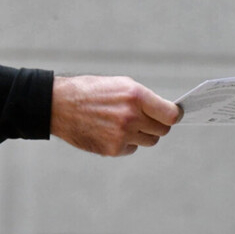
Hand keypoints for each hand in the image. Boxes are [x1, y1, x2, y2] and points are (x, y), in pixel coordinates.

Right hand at [50, 76, 182, 155]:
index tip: (173, 116)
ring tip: (125, 123)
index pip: (170, 115)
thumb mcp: (120, 85)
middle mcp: (131, 116)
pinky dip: (127, 142)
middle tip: (146, 119)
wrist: (60, 105)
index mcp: (135, 96)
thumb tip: (165, 111)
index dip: (174, 116)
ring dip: (143, 134)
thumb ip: (144, 99)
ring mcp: (122, 135)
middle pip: (163, 130)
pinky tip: (112, 131)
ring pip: (150, 141)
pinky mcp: (113, 149)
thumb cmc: (91, 91)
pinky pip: (132, 148)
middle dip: (158, 125)